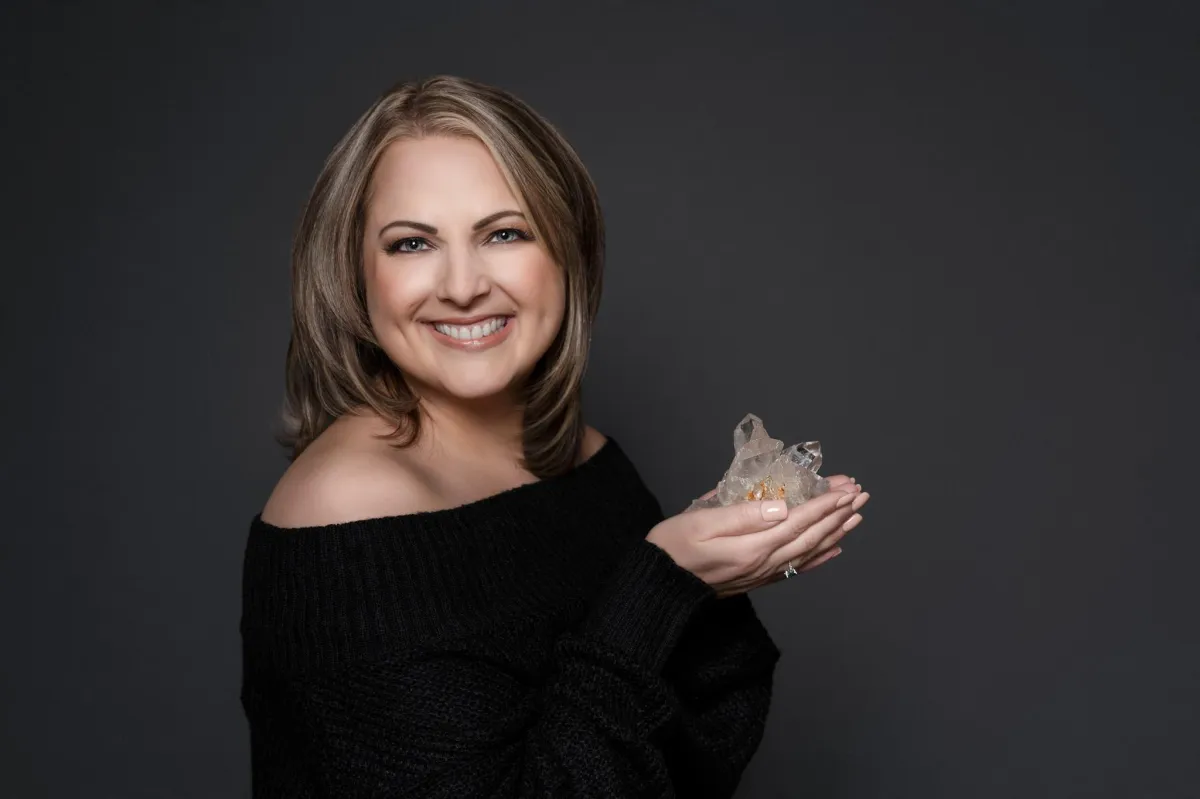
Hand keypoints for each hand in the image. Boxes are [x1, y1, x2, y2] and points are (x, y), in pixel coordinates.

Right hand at [645, 474, 869, 598]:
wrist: (658, 586)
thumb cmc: (671, 548)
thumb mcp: (699, 522)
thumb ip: (741, 514)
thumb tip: (781, 506)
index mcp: (751, 547)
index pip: (798, 521)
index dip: (824, 504)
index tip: (845, 489)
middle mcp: (763, 564)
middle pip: (811, 536)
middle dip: (838, 514)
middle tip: (859, 495)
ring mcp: (762, 574)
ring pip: (809, 552)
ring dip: (835, 533)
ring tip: (856, 516)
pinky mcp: (757, 580)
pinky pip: (796, 569)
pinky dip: (819, 559)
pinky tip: (833, 551)